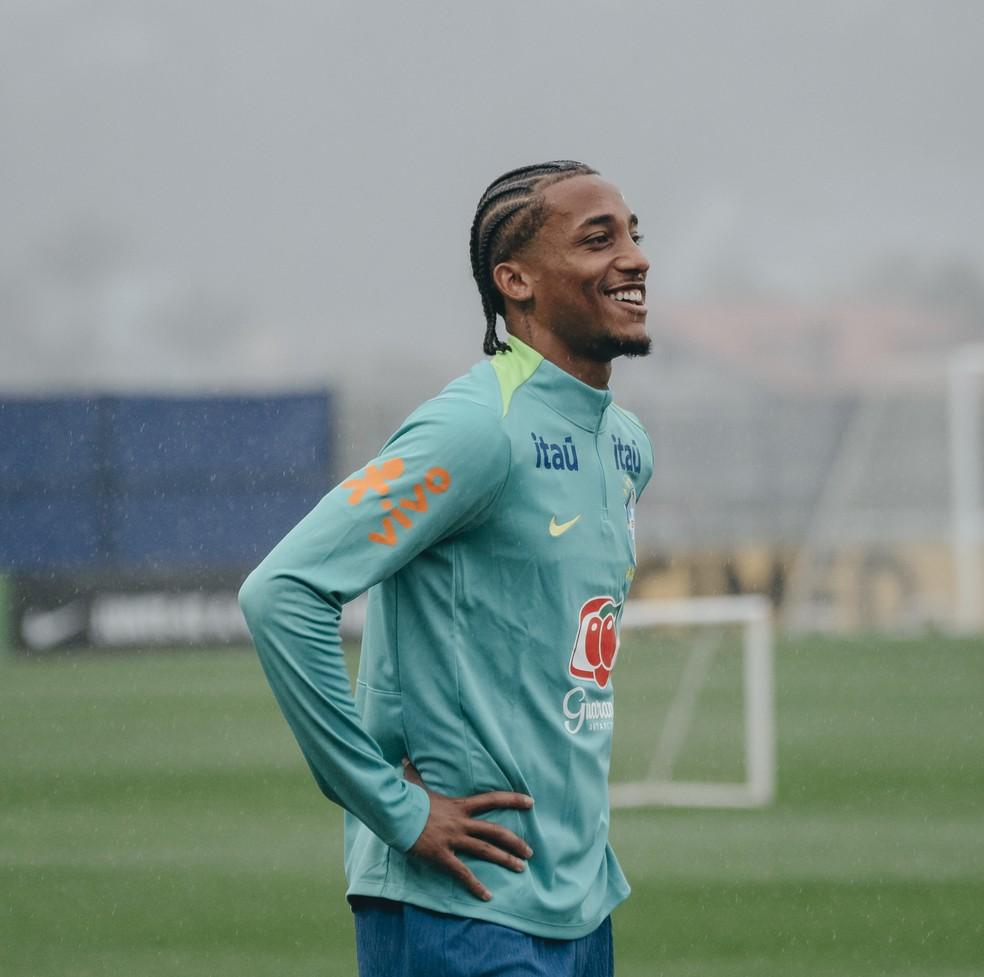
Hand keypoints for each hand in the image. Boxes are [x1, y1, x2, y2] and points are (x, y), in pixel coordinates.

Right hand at [403, 759, 533, 900]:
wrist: (395, 813)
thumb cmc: (406, 799)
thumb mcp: (415, 784)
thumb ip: (414, 773)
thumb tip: (405, 759)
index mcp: (460, 805)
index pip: (492, 799)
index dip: (512, 800)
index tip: (530, 802)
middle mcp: (461, 822)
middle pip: (495, 830)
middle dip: (515, 841)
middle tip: (530, 852)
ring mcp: (453, 839)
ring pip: (486, 850)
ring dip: (505, 859)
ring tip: (521, 868)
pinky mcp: (442, 855)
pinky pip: (462, 872)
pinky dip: (475, 885)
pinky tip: (487, 896)